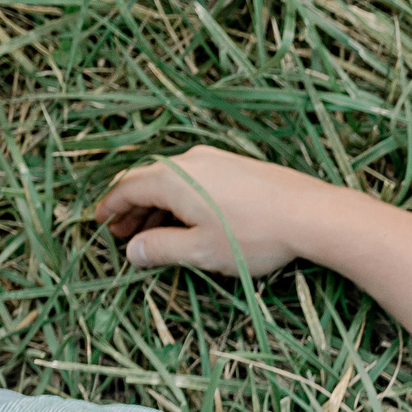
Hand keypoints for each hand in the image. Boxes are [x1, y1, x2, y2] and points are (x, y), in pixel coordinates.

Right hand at [92, 146, 337, 276]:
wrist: (312, 215)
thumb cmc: (253, 236)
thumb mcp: (200, 251)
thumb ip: (161, 249)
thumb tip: (132, 251)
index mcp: (171, 178)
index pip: (126, 188)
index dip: (109, 207)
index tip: (99, 223)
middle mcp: (189, 161)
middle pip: (148, 181)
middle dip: (132, 209)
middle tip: (123, 234)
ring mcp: (216, 159)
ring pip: (174, 181)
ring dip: (159, 206)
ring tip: (155, 232)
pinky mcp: (239, 166)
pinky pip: (197, 180)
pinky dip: (184, 199)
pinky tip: (192, 220)